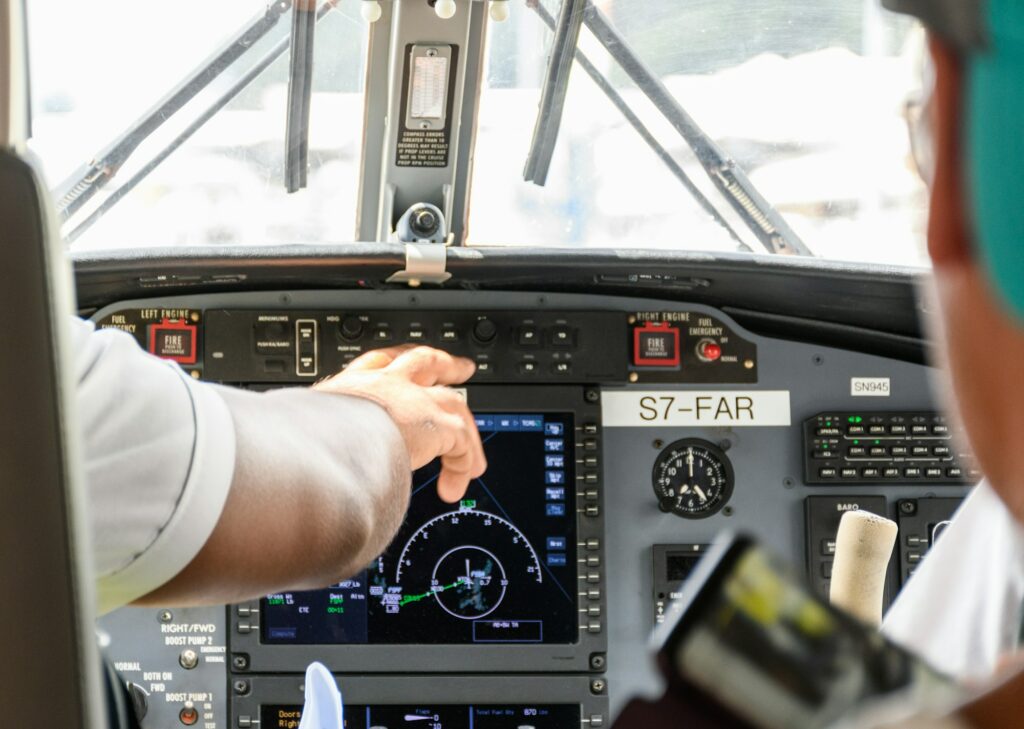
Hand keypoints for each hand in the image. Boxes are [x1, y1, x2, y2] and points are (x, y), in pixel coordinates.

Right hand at [314, 346, 486, 501]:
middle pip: (423, 362)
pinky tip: (456, 484)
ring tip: (473, 452)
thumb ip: (315, 447)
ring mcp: (412, 399)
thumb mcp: (305, 439)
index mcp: (348, 387)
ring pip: (452, 402)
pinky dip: (462, 462)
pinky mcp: (434, 422)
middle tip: (459, 368)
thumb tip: (305, 475)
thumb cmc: (299, 449)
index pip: (376, 365)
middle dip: (444, 365)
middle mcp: (382, 385)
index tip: (399, 365)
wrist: (316, 448)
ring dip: (466, 426)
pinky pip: (461, 440)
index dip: (393, 364)